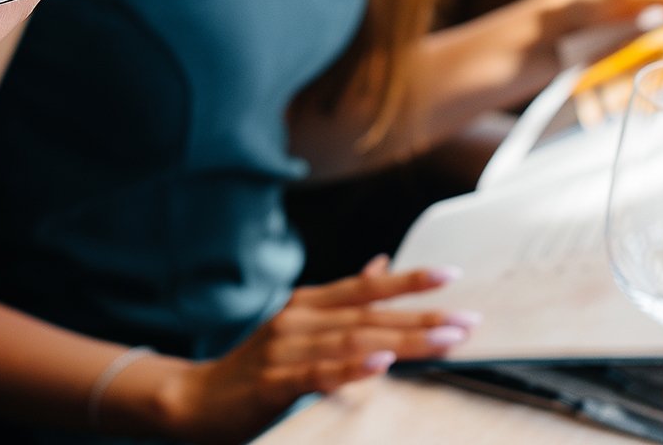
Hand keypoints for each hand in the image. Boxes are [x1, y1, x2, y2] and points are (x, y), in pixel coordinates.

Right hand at [157, 256, 476, 443]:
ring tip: (444, 341)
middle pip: (369, 315)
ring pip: (354, 342)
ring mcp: (284, 349)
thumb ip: (341, 300)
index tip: (451, 275)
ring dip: (403, 340)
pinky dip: (353, 368)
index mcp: (307, 304)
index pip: (365, 287)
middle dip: (422, 317)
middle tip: (467, 320)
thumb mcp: (298, 325)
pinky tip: (382, 365)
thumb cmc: (254, 366)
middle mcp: (297, 319)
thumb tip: (380, 264)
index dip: (408, 280)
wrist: (195, 399)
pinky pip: (319, 373)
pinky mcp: (273, 382)